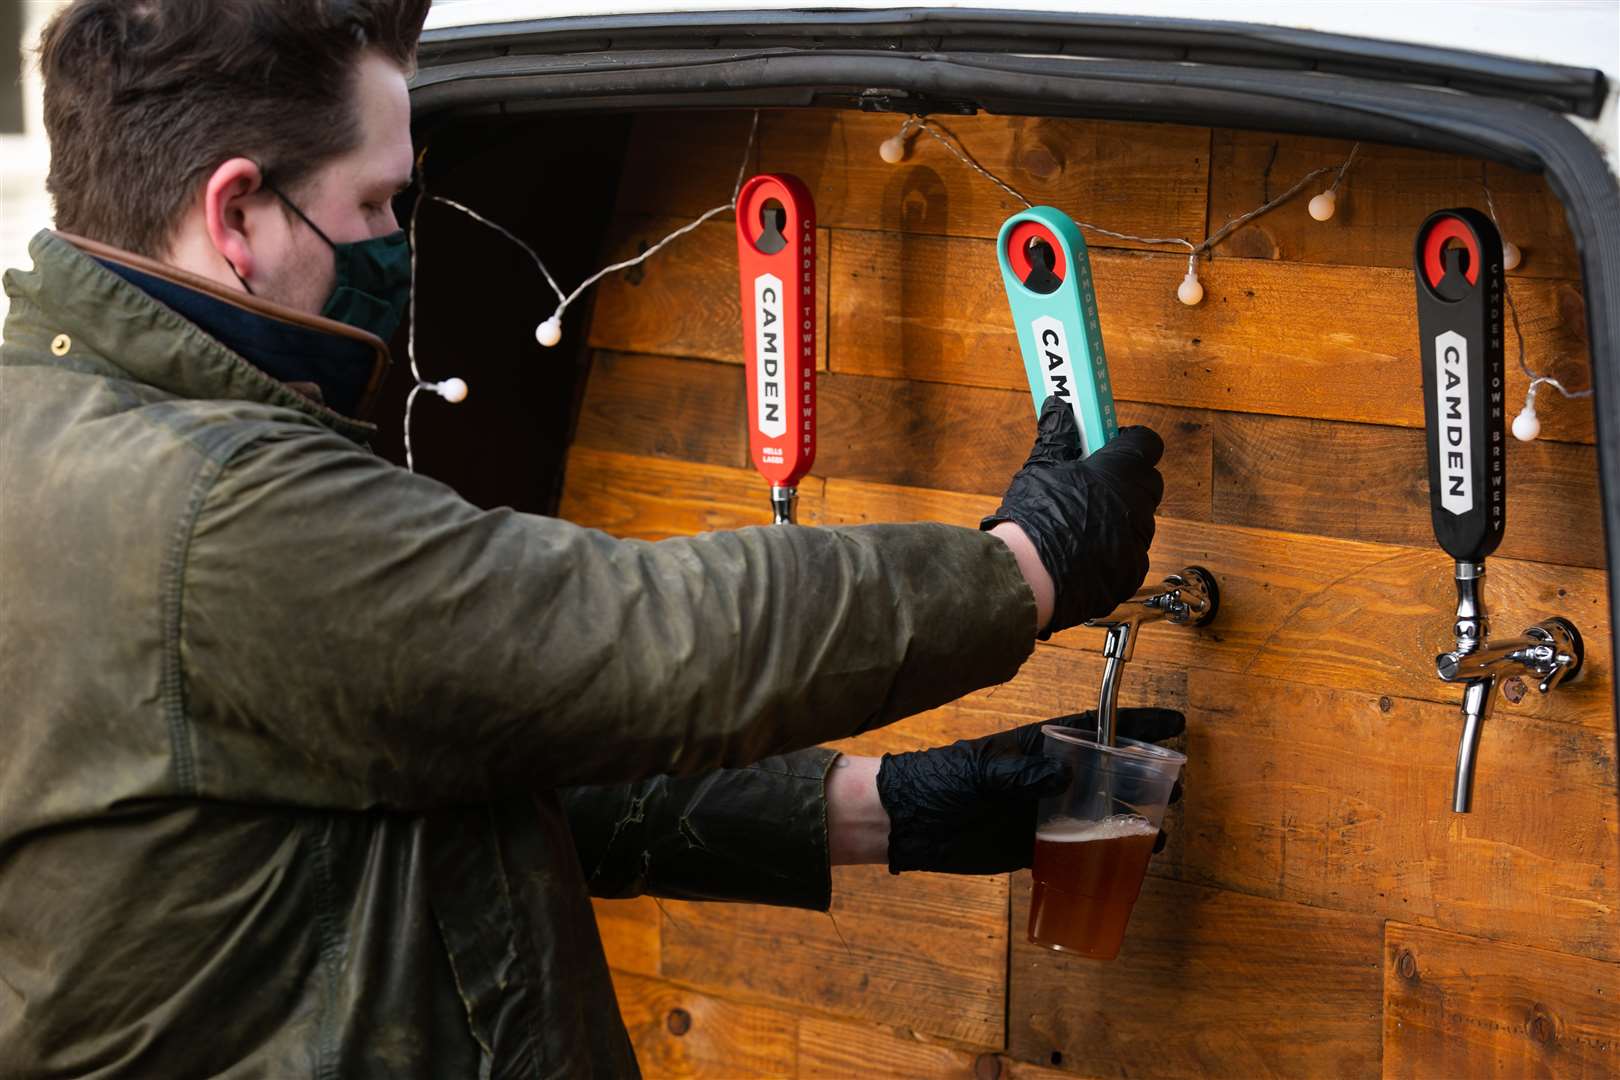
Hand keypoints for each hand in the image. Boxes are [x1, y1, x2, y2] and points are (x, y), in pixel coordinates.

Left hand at [875, 708, 1184, 874]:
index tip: (1174, 724)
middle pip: (1105, 773)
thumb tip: (1065, 775)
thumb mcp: (977, 772)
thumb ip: (1021, 773)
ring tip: (1162, 830)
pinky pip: (1073, 851)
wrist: (906, 822)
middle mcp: (1044, 778)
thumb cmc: (936, 782)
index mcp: (1035, 747)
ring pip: (1095, 814)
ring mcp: (1039, 812)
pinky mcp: (1028, 847)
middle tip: (1179, 786)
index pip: (1094, 729)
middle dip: (1143, 776)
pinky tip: (1127, 864)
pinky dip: (1101, 857)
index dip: (1135, 725)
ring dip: (1129, 820)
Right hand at [983, 397, 1163, 635]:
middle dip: (1127, 479)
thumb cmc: (1035, 519)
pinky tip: (1083, 553)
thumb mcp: (1041, 468)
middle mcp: (1137, 505)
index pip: (1146, 443)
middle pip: (1147, 481)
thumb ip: (1057, 436)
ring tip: (1082, 522)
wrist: (1028, 577)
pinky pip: (1130, 554)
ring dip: (1120, 516)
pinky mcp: (1132, 573)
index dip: (1129, 441)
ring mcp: (1138, 541)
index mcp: (1120, 472)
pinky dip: (1114, 551)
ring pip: (1139, 520)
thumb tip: (1058, 408)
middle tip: (1094, 481)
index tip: (1109, 443)